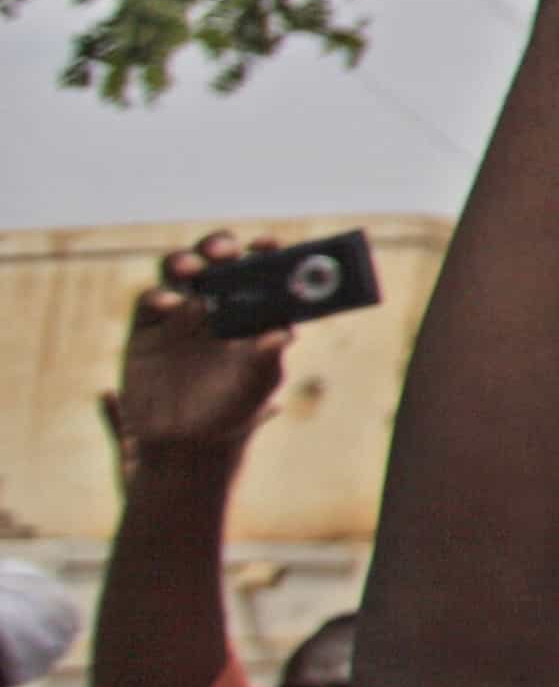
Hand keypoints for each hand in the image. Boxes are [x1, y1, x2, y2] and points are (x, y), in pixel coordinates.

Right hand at [102, 237, 287, 475]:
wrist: (184, 442)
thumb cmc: (233, 410)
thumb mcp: (257, 387)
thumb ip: (268, 360)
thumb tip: (282, 336)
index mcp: (250, 311)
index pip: (259, 271)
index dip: (264, 253)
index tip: (268, 244)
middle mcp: (216, 304)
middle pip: (216, 261)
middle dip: (220, 247)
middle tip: (224, 250)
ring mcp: (180, 313)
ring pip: (179, 271)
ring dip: (186, 261)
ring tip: (194, 269)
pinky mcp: (147, 328)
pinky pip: (150, 300)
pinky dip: (160, 295)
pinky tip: (171, 305)